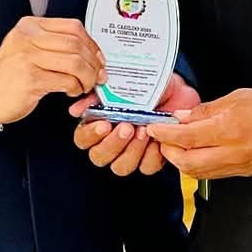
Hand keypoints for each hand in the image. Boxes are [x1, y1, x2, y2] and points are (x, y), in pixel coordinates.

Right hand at [0, 17, 106, 126]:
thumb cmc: (8, 74)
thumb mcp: (26, 47)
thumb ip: (52, 44)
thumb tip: (88, 51)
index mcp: (30, 26)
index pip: (72, 27)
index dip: (92, 44)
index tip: (98, 57)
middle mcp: (28, 38)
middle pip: (76, 44)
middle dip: (94, 62)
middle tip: (98, 75)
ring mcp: (28, 58)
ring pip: (74, 62)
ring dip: (87, 77)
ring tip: (85, 85)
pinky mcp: (31, 79)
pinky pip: (66, 81)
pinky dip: (76, 88)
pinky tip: (72, 91)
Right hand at [70, 71, 201, 177]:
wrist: (176, 89)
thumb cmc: (145, 86)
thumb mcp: (120, 84)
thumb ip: (96, 97)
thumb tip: (75, 111)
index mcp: (98, 126)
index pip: (83, 140)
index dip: (91, 135)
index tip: (104, 124)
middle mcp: (111, 144)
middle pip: (99, 157)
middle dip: (112, 144)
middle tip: (127, 127)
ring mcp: (131, 154)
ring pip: (121, 167)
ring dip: (132, 151)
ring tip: (144, 130)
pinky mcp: (151, 159)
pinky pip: (147, 167)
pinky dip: (152, 155)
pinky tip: (156, 139)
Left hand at [148, 88, 251, 179]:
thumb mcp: (238, 97)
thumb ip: (207, 109)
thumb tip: (184, 117)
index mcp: (231, 129)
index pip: (187, 136)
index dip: (166, 133)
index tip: (155, 127)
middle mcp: (234, 151)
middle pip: (187, 162)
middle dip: (168, 151)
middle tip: (162, 138)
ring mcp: (238, 165)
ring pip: (197, 172)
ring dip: (181, 161)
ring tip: (176, 146)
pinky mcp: (242, 172)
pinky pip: (212, 174)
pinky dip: (197, 165)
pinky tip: (195, 153)